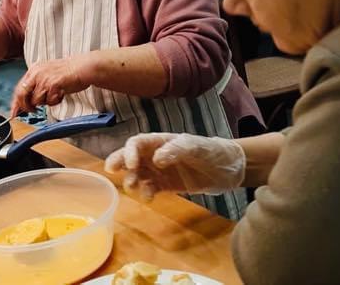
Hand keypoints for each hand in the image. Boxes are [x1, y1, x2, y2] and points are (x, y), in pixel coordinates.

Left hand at [10, 55, 93, 115]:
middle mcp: (37, 73)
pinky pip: (49, 101)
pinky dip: (55, 101)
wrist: (83, 67)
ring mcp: (44, 79)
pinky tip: (61, 94)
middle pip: (23, 95)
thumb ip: (37, 84)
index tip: (13, 112)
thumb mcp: (47, 74)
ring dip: (46, 102)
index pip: (19, 88)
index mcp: (34, 70)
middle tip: (33, 110)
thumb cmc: (68, 72)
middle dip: (27, 106)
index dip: (15, 103)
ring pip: (37, 100)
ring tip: (55, 95)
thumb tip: (28, 100)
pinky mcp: (53, 84)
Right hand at [104, 133, 245, 200]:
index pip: (137, 143)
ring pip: (137, 174)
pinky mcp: (165, 185)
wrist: (228, 169)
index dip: (129, 152)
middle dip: (119, 162)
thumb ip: (176, 150)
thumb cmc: (211, 151)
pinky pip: (149, 188)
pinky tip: (149, 198)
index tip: (130, 165)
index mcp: (160, 141)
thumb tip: (156, 159)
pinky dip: (146, 193)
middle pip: (130, 157)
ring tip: (133, 188)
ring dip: (131, 180)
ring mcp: (159, 171)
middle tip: (111, 171)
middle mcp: (154, 155)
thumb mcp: (196, 147)